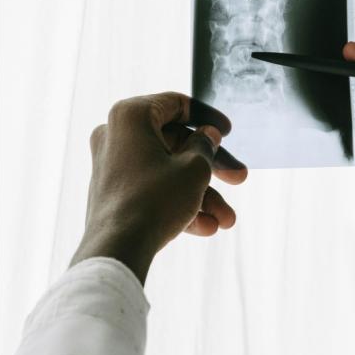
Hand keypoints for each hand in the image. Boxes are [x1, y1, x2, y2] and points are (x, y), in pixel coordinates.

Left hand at [70, 92, 247, 283]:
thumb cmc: (155, 201)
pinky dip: (180, 203)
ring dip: (202, 193)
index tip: (228, 131)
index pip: (176, 104)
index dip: (207, 116)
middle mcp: (116, 136)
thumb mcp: (194, 169)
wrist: (116, 250)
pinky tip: (207, 227)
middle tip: (240, 177)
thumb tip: (207, 135)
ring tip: (227, 219)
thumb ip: (205, 146)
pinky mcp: (114, 192)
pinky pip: (154, 189)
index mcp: (132, 116)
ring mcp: (113, 165)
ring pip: (168, 171)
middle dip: (213, 167)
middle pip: (177, 143)